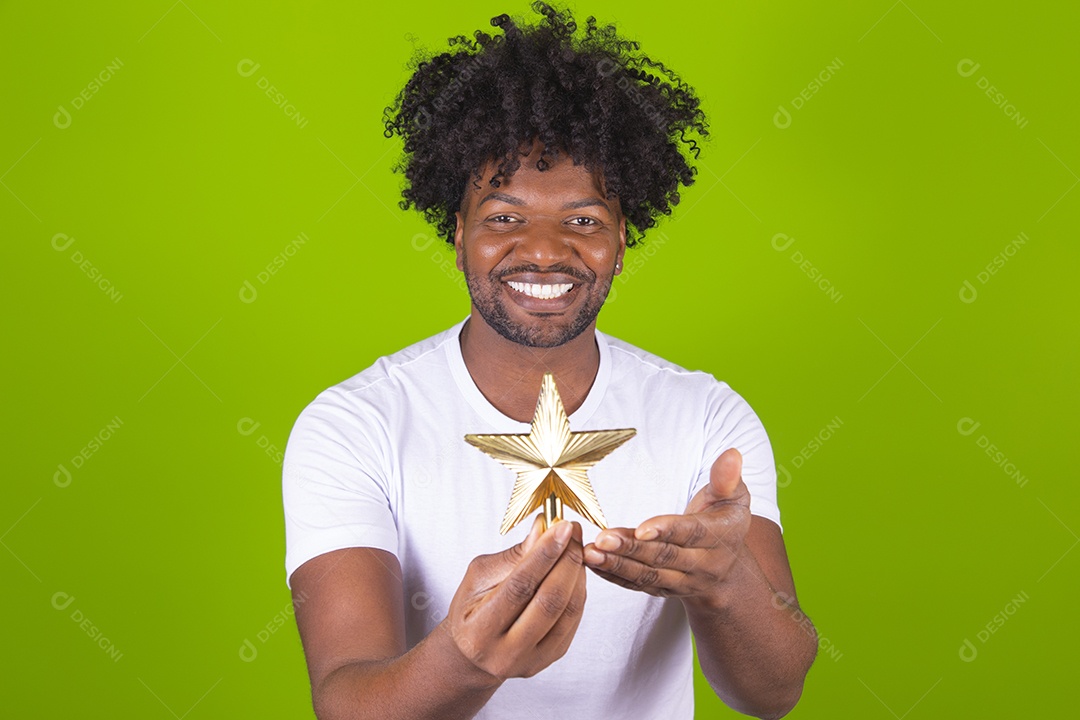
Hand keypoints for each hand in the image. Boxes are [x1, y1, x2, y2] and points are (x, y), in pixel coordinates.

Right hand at [444, 515, 586, 680]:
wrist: (474, 650)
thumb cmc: (472, 608)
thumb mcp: (479, 577)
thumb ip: (513, 556)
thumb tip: (543, 529)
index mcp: (479, 632)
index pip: (519, 587)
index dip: (544, 554)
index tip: (561, 526)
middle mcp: (506, 653)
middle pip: (548, 601)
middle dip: (566, 560)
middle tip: (572, 531)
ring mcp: (532, 660)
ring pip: (568, 611)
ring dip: (577, 573)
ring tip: (575, 546)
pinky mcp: (552, 657)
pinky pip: (574, 619)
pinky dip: (579, 589)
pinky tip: (574, 570)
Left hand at [583, 448, 750, 605]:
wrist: (730, 571)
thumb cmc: (726, 521)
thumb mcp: (735, 497)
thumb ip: (727, 478)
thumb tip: (732, 453)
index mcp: (719, 537)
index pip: (691, 534)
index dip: (666, 531)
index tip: (641, 528)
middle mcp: (702, 565)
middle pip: (663, 557)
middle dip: (632, 548)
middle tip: (602, 538)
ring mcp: (681, 581)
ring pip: (647, 575)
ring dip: (617, 565)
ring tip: (590, 553)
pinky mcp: (663, 590)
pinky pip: (636, 585)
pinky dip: (613, 576)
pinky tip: (592, 563)